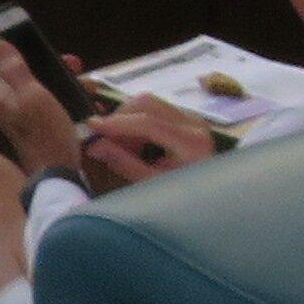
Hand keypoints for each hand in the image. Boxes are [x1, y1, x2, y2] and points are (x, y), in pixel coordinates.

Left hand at [0, 37, 82, 179]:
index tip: (65, 59)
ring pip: (50, 97)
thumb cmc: (46, 133)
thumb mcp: (33, 96)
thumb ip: (16, 71)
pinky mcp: (45, 135)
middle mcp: (13, 109)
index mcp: (6, 97)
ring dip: (71, 90)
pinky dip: (74, 108)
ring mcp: (29, 124)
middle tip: (83, 74)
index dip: (38, 58)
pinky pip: (59, 113)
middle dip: (60, 75)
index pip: (15, 68)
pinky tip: (91, 110)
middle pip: (35, 82)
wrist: (59, 176)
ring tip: (92, 91)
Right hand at [83, 96, 218, 185]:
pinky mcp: (187, 117)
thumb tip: (93, 145)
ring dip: (128, 119)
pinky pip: (154, 109)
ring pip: (148, 103)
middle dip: (120, 118)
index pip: (148, 122)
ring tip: (124, 146)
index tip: (92, 127)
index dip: (117, 123)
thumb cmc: (183, 197)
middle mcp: (195, 123)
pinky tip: (137, 143)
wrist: (210, 200)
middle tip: (106, 140)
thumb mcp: (150, 183)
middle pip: (147, 103)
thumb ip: (122, 162)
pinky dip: (137, 121)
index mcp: (192, 143)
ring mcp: (193, 118)